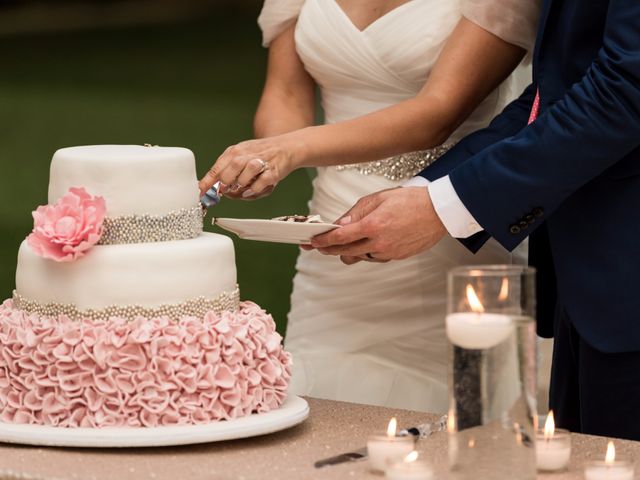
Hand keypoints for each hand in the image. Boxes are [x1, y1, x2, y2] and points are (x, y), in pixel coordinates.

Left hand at [199, 133, 302, 198]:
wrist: (286, 146)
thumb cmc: (261, 154)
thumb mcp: (241, 155)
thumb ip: (227, 169)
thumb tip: (213, 187)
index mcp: (234, 151)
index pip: (217, 168)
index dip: (207, 182)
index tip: (200, 192)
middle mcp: (246, 155)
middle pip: (227, 173)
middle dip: (224, 185)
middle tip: (225, 190)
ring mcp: (259, 163)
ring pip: (242, 177)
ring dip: (239, 186)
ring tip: (242, 187)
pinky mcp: (273, 171)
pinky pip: (260, 183)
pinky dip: (254, 189)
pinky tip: (251, 189)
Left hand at [310, 187, 446, 264]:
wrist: (439, 210)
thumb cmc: (411, 200)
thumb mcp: (379, 198)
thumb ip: (356, 212)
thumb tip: (340, 224)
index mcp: (373, 226)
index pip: (340, 237)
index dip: (323, 241)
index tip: (313, 242)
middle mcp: (380, 243)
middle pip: (345, 252)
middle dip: (329, 249)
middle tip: (318, 246)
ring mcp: (389, 252)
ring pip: (359, 257)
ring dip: (348, 251)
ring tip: (340, 242)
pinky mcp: (397, 256)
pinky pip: (374, 258)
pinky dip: (366, 251)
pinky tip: (365, 242)